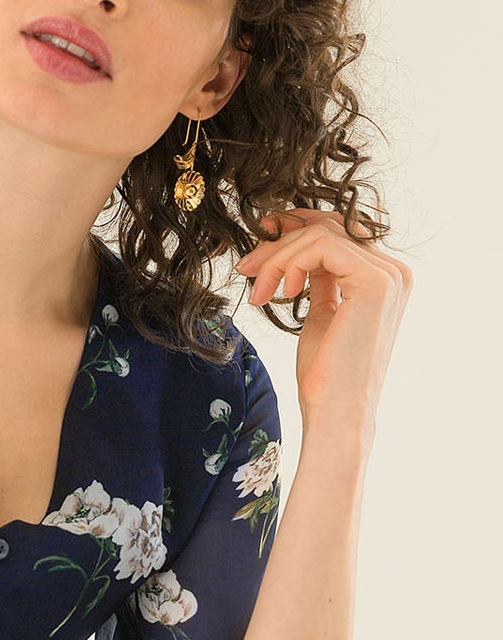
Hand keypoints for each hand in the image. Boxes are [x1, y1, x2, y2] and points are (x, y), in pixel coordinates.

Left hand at [235, 209, 411, 435]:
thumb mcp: (321, 315)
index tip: (259, 243)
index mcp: (383, 279)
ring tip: (260, 291)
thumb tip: (297, 252)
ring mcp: (388, 275)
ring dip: (278, 257)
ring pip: (320, 234)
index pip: (337, 232)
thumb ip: (320, 280)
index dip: (295, 228)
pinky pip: (321, 246)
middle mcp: (393, 272)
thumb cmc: (325, 375)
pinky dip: (290, 262)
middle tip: (247, 268)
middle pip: (328, 227)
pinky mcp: (374, 281)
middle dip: (279, 242)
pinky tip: (281, 292)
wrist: (335, 411)